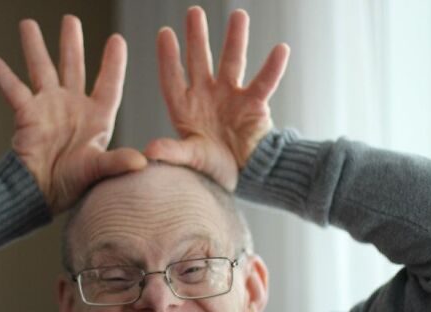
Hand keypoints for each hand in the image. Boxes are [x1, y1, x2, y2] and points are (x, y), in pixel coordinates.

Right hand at [0, 16, 146, 212]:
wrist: (40, 193)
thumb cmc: (71, 185)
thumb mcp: (98, 170)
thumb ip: (117, 162)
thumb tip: (142, 164)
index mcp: (96, 118)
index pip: (108, 85)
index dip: (113, 64)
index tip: (117, 39)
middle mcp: (72, 107)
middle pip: (73, 67)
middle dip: (72, 43)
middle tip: (71, 20)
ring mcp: (49, 107)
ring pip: (42, 69)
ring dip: (35, 47)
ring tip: (28, 24)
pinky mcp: (27, 114)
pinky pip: (13, 90)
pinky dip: (3, 76)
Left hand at [145, 6, 289, 190]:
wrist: (243, 177)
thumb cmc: (212, 170)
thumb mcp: (191, 159)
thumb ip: (172, 152)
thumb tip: (148, 151)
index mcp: (186, 108)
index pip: (173, 79)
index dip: (169, 58)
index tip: (165, 34)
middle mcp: (207, 97)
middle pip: (200, 61)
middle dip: (198, 38)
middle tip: (195, 12)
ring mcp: (231, 97)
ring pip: (232, 63)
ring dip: (235, 39)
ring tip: (239, 15)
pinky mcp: (254, 105)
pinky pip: (264, 83)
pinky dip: (273, 68)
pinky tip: (281, 49)